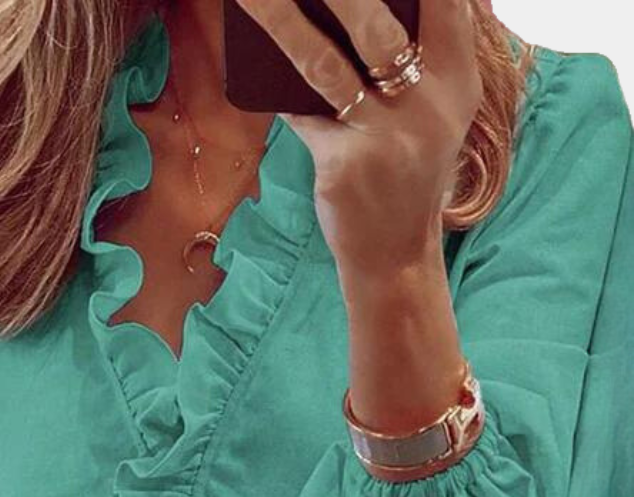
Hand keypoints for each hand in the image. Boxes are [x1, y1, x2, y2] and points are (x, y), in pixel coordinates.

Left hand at [233, 0, 483, 272]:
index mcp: (459, 81)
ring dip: (281, 20)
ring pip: (323, 63)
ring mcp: (387, 135)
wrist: (395, 254)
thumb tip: (347, 12)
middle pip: (375, 22)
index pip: (447, 2)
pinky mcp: (346, 165)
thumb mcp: (431, 115)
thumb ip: (417, 61)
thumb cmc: (405, 176)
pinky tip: (255, 64)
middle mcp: (430, 103)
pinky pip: (301, 114)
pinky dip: (277, 90)